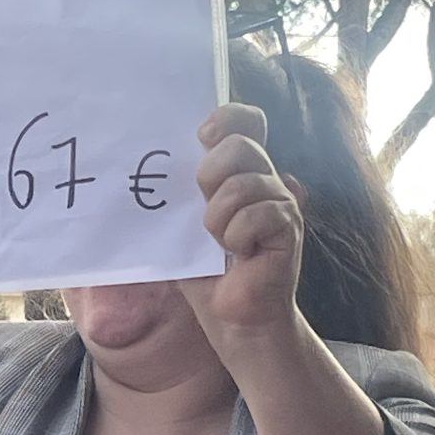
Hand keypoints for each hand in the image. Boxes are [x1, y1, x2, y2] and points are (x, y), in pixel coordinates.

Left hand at [178, 103, 303, 348]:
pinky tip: (242, 254)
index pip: (245, 120)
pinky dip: (237, 237)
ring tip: (220, 243)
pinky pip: (255, 215)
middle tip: (205, 212)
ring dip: (218, 219)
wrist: (231, 317)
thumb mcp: (182, 224)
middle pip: (240, 145)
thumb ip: (176, 192)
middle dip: (210, 175)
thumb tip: (144, 164)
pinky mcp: (290, 227)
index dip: (227, 117)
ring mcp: (281, 201)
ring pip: (243, 184)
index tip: (203, 135)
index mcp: (239, 171)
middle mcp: (265, 179)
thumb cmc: (206, 271)